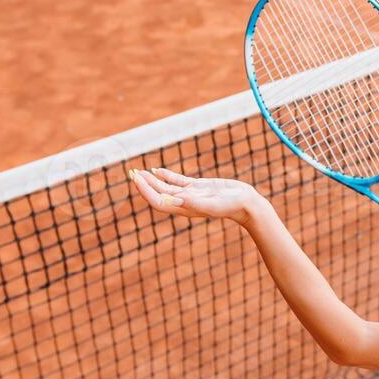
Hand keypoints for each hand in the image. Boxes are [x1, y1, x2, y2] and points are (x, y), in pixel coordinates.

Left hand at [128, 168, 265, 225]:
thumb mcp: (213, 204)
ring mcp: (190, 194)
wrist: (246, 204)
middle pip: (159, 194)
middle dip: (145, 185)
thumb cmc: (231, 206)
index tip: (137, 179)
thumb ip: (194, 203)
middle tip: (132, 173)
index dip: (146, 191)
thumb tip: (174, 200)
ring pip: (166, 187)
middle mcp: (185, 202)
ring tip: (139, 172)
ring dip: (152, 180)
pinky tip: (157, 170)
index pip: (159, 201)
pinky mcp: (197, 187)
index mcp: (185, 208)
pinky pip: (177, 181)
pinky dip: (166, 175)